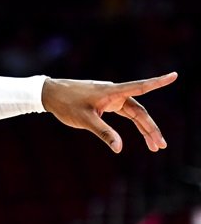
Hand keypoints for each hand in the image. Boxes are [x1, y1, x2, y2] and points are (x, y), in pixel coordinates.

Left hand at [40, 72, 175, 152]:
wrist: (49, 94)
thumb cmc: (66, 104)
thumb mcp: (85, 121)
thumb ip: (104, 133)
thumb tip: (119, 148)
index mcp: (112, 92)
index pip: (141, 87)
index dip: (158, 82)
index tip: (175, 75)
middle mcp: (114, 93)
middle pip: (139, 111)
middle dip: (151, 128)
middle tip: (160, 146)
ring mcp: (110, 97)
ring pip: (133, 113)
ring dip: (143, 128)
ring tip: (154, 146)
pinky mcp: (104, 102)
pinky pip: (124, 113)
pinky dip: (132, 124)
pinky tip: (139, 134)